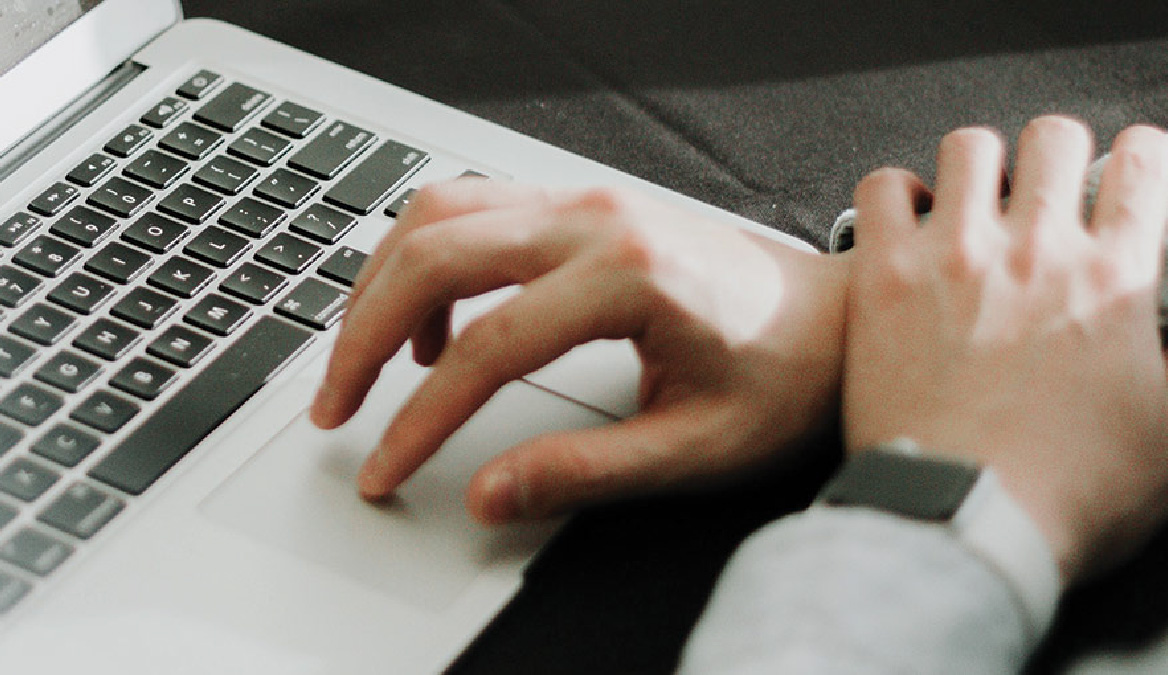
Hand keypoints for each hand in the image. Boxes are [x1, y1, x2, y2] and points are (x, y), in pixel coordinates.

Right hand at [310, 179, 847, 523]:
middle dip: (363, 337)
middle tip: (337, 406)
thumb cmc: (781, 374)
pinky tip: (433, 323)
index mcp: (629, 276)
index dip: (421, 419)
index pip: (486, 348)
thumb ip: (586, 473)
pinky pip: (471, 208)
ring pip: (438, 214)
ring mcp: (584, 199)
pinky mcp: (579, 203)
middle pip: (434, 255)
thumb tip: (490, 495)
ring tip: (366, 363)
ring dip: (382, 284)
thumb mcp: (694, 445)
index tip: (386, 467)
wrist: (831, 319)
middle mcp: (596, 218)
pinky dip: (425, 259)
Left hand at [842, 116, 1167, 580]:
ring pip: (969, 147)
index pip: (1143, 164)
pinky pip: (883, 188)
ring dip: (979, 167)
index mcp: (1115, 279)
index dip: (1140, 159)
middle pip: (1054, 135)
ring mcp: (954, 256)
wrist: (960, 519)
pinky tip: (908, 224)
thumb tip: (1166, 329)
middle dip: (1057, 153)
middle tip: (1045, 191)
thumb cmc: (1063, 492)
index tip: (1127, 173)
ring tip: (974, 200)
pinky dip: (898, 194)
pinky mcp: (883, 277)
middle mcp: (1036, 251)